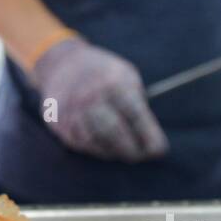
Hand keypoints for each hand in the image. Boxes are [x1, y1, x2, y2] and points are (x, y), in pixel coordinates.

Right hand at [28, 36, 167, 160]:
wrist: (61, 65)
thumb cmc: (104, 73)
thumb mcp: (125, 75)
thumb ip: (138, 103)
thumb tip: (151, 139)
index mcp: (112, 82)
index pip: (135, 115)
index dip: (150, 135)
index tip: (160, 150)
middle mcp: (90, 96)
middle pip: (116, 132)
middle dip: (133, 150)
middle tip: (143, 155)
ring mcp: (73, 111)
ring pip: (98, 142)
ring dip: (116, 152)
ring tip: (126, 150)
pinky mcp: (61, 124)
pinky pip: (84, 144)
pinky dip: (99, 149)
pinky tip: (108, 146)